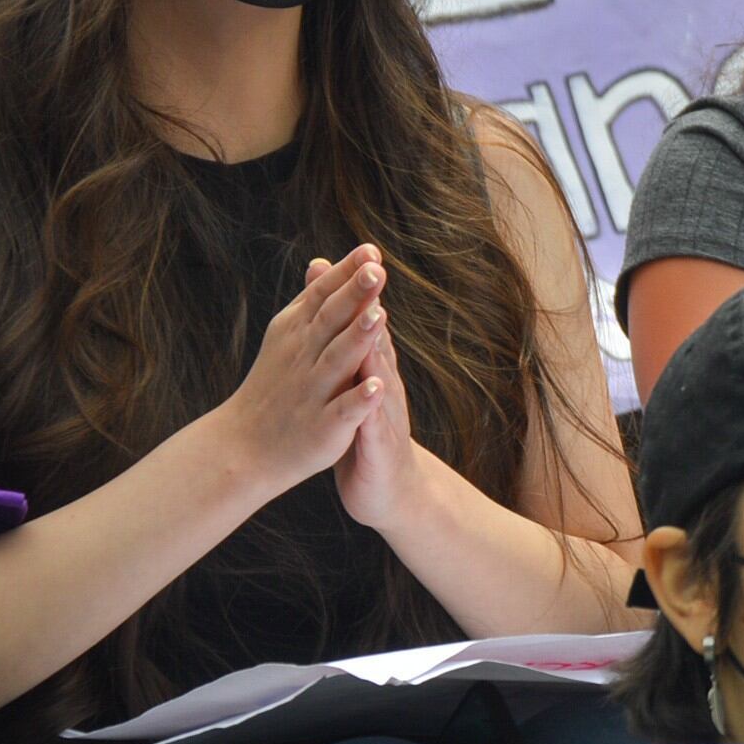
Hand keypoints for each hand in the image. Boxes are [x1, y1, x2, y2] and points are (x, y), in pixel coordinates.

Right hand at [208, 244, 387, 499]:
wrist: (243, 447)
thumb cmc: (274, 387)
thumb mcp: (288, 338)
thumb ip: (312, 301)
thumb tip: (322, 260)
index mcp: (296, 334)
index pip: (323, 297)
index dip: (346, 274)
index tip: (371, 249)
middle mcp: (302, 358)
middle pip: (331, 321)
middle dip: (354, 295)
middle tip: (377, 269)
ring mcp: (312, 392)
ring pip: (338, 361)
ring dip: (358, 338)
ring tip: (380, 315)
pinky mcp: (323, 427)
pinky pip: (343, 410)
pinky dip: (359, 399)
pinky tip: (378, 387)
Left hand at [317, 257, 432, 530]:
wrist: (390, 490)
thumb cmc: (367, 433)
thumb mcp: (358, 384)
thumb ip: (354, 346)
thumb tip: (353, 306)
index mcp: (375, 371)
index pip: (370, 324)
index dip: (364, 291)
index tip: (358, 253)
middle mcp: (386, 387)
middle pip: (380, 340)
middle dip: (375, 306)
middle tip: (372, 269)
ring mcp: (386, 416)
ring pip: (383, 378)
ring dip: (380, 349)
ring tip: (376, 318)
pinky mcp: (380, 448)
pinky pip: (377, 426)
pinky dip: (375, 408)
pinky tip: (372, 392)